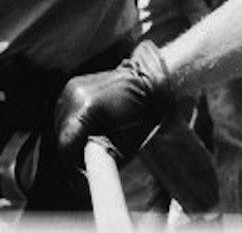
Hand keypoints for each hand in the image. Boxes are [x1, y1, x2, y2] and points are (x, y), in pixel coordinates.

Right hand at [55, 42, 177, 166]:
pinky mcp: (71, 86)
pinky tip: (94, 121)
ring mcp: (71, 88)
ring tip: (98, 134)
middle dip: (76, 152)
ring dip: (75, 138)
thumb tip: (82, 188)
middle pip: (62, 138)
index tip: (85, 174)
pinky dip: (76, 124)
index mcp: (88, 107)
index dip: (74, 164)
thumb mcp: (125, 144)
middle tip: (96, 155)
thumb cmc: (142, 115)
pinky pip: (66, 115)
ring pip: (62, 127)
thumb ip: (101, 164)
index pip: (66, 146)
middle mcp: (74, 95)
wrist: (149, 82)